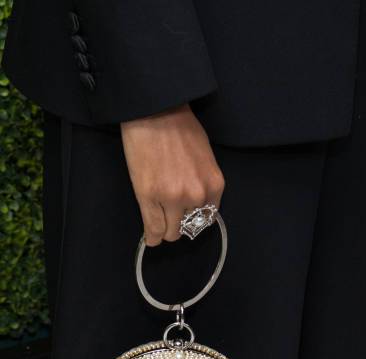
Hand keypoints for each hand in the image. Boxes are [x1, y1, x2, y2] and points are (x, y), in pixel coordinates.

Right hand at [121, 104, 224, 245]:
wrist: (155, 112)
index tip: (185, 215)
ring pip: (171, 231)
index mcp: (214, 185)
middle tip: (170, 215)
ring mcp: (172, 198)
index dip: (195, 217)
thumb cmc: (180, 128)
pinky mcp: (149, 197)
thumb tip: (198, 203)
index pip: (208, 218)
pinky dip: (152, 236)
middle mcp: (196, 195)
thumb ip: (204, 183)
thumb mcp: (206, 157)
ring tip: (159, 223)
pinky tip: (151, 238)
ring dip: (165, 229)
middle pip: (189, 228)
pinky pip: (153, 229)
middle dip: (180, 224)